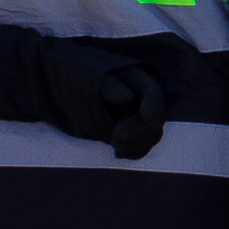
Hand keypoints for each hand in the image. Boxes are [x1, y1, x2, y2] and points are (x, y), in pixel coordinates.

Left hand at [55, 43, 173, 162]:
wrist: (73, 86)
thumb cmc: (85, 76)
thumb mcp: (94, 76)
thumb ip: (110, 86)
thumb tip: (128, 98)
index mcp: (139, 82)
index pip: (153, 94)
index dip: (153, 105)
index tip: (146, 116)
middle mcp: (144, 101)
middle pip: (155, 119)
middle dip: (139, 132)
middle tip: (115, 137)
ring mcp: (140, 119)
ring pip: (151, 136)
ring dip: (136, 144)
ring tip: (115, 145)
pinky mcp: (133, 133)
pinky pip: (141, 146)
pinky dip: (133, 152)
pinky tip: (118, 152)